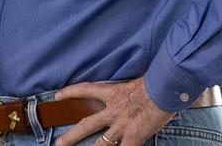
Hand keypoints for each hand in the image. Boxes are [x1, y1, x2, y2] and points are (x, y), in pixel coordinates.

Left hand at [52, 77, 173, 145]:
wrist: (163, 88)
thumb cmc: (154, 82)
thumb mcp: (137, 83)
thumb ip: (131, 91)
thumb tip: (138, 90)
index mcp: (112, 93)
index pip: (86, 90)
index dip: (71, 92)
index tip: (58, 96)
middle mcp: (113, 111)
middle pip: (88, 124)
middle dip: (72, 135)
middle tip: (59, 143)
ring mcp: (122, 126)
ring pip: (101, 143)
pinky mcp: (133, 137)